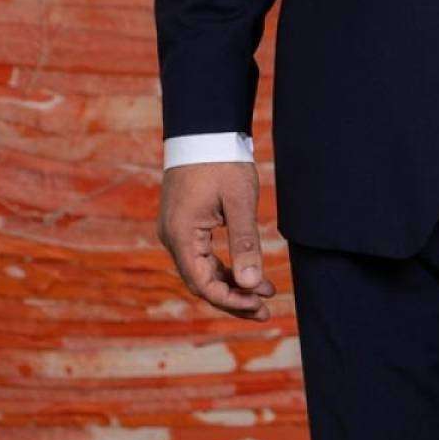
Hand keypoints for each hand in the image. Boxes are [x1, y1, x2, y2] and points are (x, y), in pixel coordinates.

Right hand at [156, 161, 275, 320]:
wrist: (203, 129)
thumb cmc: (222, 161)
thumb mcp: (239, 201)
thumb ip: (245, 243)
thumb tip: (251, 286)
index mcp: (181, 235)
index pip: (203, 283)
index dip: (231, 299)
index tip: (258, 304)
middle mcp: (172, 238)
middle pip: (202, 282)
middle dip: (234, 298)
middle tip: (266, 310)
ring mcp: (176, 231)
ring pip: (203, 271)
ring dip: (232, 284)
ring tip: (264, 294)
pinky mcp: (185, 224)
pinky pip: (202, 256)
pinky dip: (225, 267)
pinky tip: (248, 274)